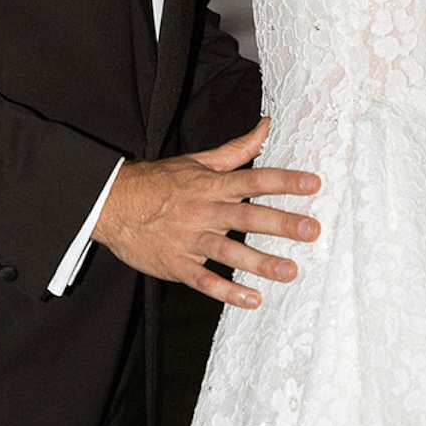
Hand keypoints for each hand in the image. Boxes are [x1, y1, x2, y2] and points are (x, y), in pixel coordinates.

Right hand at [92, 117, 320, 308]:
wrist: (112, 203)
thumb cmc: (159, 181)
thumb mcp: (198, 160)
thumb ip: (237, 148)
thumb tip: (267, 126)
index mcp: (211, 184)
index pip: (254, 179)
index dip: (284, 181)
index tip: (313, 184)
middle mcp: (204, 210)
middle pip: (247, 217)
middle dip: (280, 224)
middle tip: (311, 230)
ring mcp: (190, 239)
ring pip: (228, 252)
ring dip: (260, 263)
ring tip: (289, 272)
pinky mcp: (176, 264)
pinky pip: (204, 280)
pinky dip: (227, 292)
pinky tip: (252, 300)